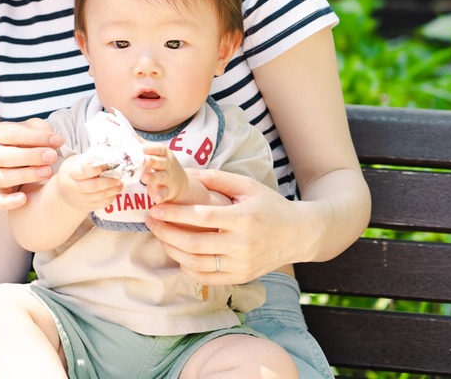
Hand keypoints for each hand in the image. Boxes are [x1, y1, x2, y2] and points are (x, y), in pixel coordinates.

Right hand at [0, 118, 62, 209]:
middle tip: (52, 156)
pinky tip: (25, 198)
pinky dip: (9, 201)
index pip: (11, 134)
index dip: (34, 137)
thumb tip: (53, 140)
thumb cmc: (30, 142)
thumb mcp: (36, 130)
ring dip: (25, 176)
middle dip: (30, 157)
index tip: (57, 140)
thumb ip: (43, 130)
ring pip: (1, 178)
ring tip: (47, 172)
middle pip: (3, 156)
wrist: (22, 161)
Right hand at [53, 155, 123, 212]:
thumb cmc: (72, 173)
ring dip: (112, 191)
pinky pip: (100, 205)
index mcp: (71, 173)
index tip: (108, 165)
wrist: (63, 191)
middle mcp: (74, 187)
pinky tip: (114, 192)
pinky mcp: (85, 207)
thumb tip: (107, 159)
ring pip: (99, 197)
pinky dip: (110, 198)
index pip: (84, 171)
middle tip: (118, 178)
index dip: (98, 168)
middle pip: (93, 186)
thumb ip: (89, 160)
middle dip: (109, 182)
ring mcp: (79, 199)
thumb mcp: (76, 162)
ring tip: (120, 185)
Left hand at [142, 144, 187, 203]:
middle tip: (143, 161)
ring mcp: (168, 178)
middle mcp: (167, 164)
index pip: (158, 148)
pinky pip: (164, 193)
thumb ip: (143, 145)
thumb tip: (126, 133)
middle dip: (151, 161)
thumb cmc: (161, 164)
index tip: (140, 147)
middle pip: (160, 161)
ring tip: (144, 179)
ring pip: (161, 177)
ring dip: (153, 177)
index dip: (150, 148)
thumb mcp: (156, 153)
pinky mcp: (168, 191)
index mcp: (163, 153)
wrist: (179, 183)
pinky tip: (156, 198)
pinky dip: (160, 195)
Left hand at [146, 168, 297, 283]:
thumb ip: (217, 178)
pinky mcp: (241, 277)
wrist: (299, 234)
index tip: (156, 208)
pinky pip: (206, 278)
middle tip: (151, 221)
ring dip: (172, 250)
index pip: (201, 217)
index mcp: (244, 219)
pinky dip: (187, 267)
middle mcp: (243, 245)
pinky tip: (177, 253)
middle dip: (166, 232)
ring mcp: (242, 265)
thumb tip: (187, 173)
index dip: (174, 214)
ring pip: (196, 263)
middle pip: (194, 244)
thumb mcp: (247, 186)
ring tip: (160, 235)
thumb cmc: (270, 206)